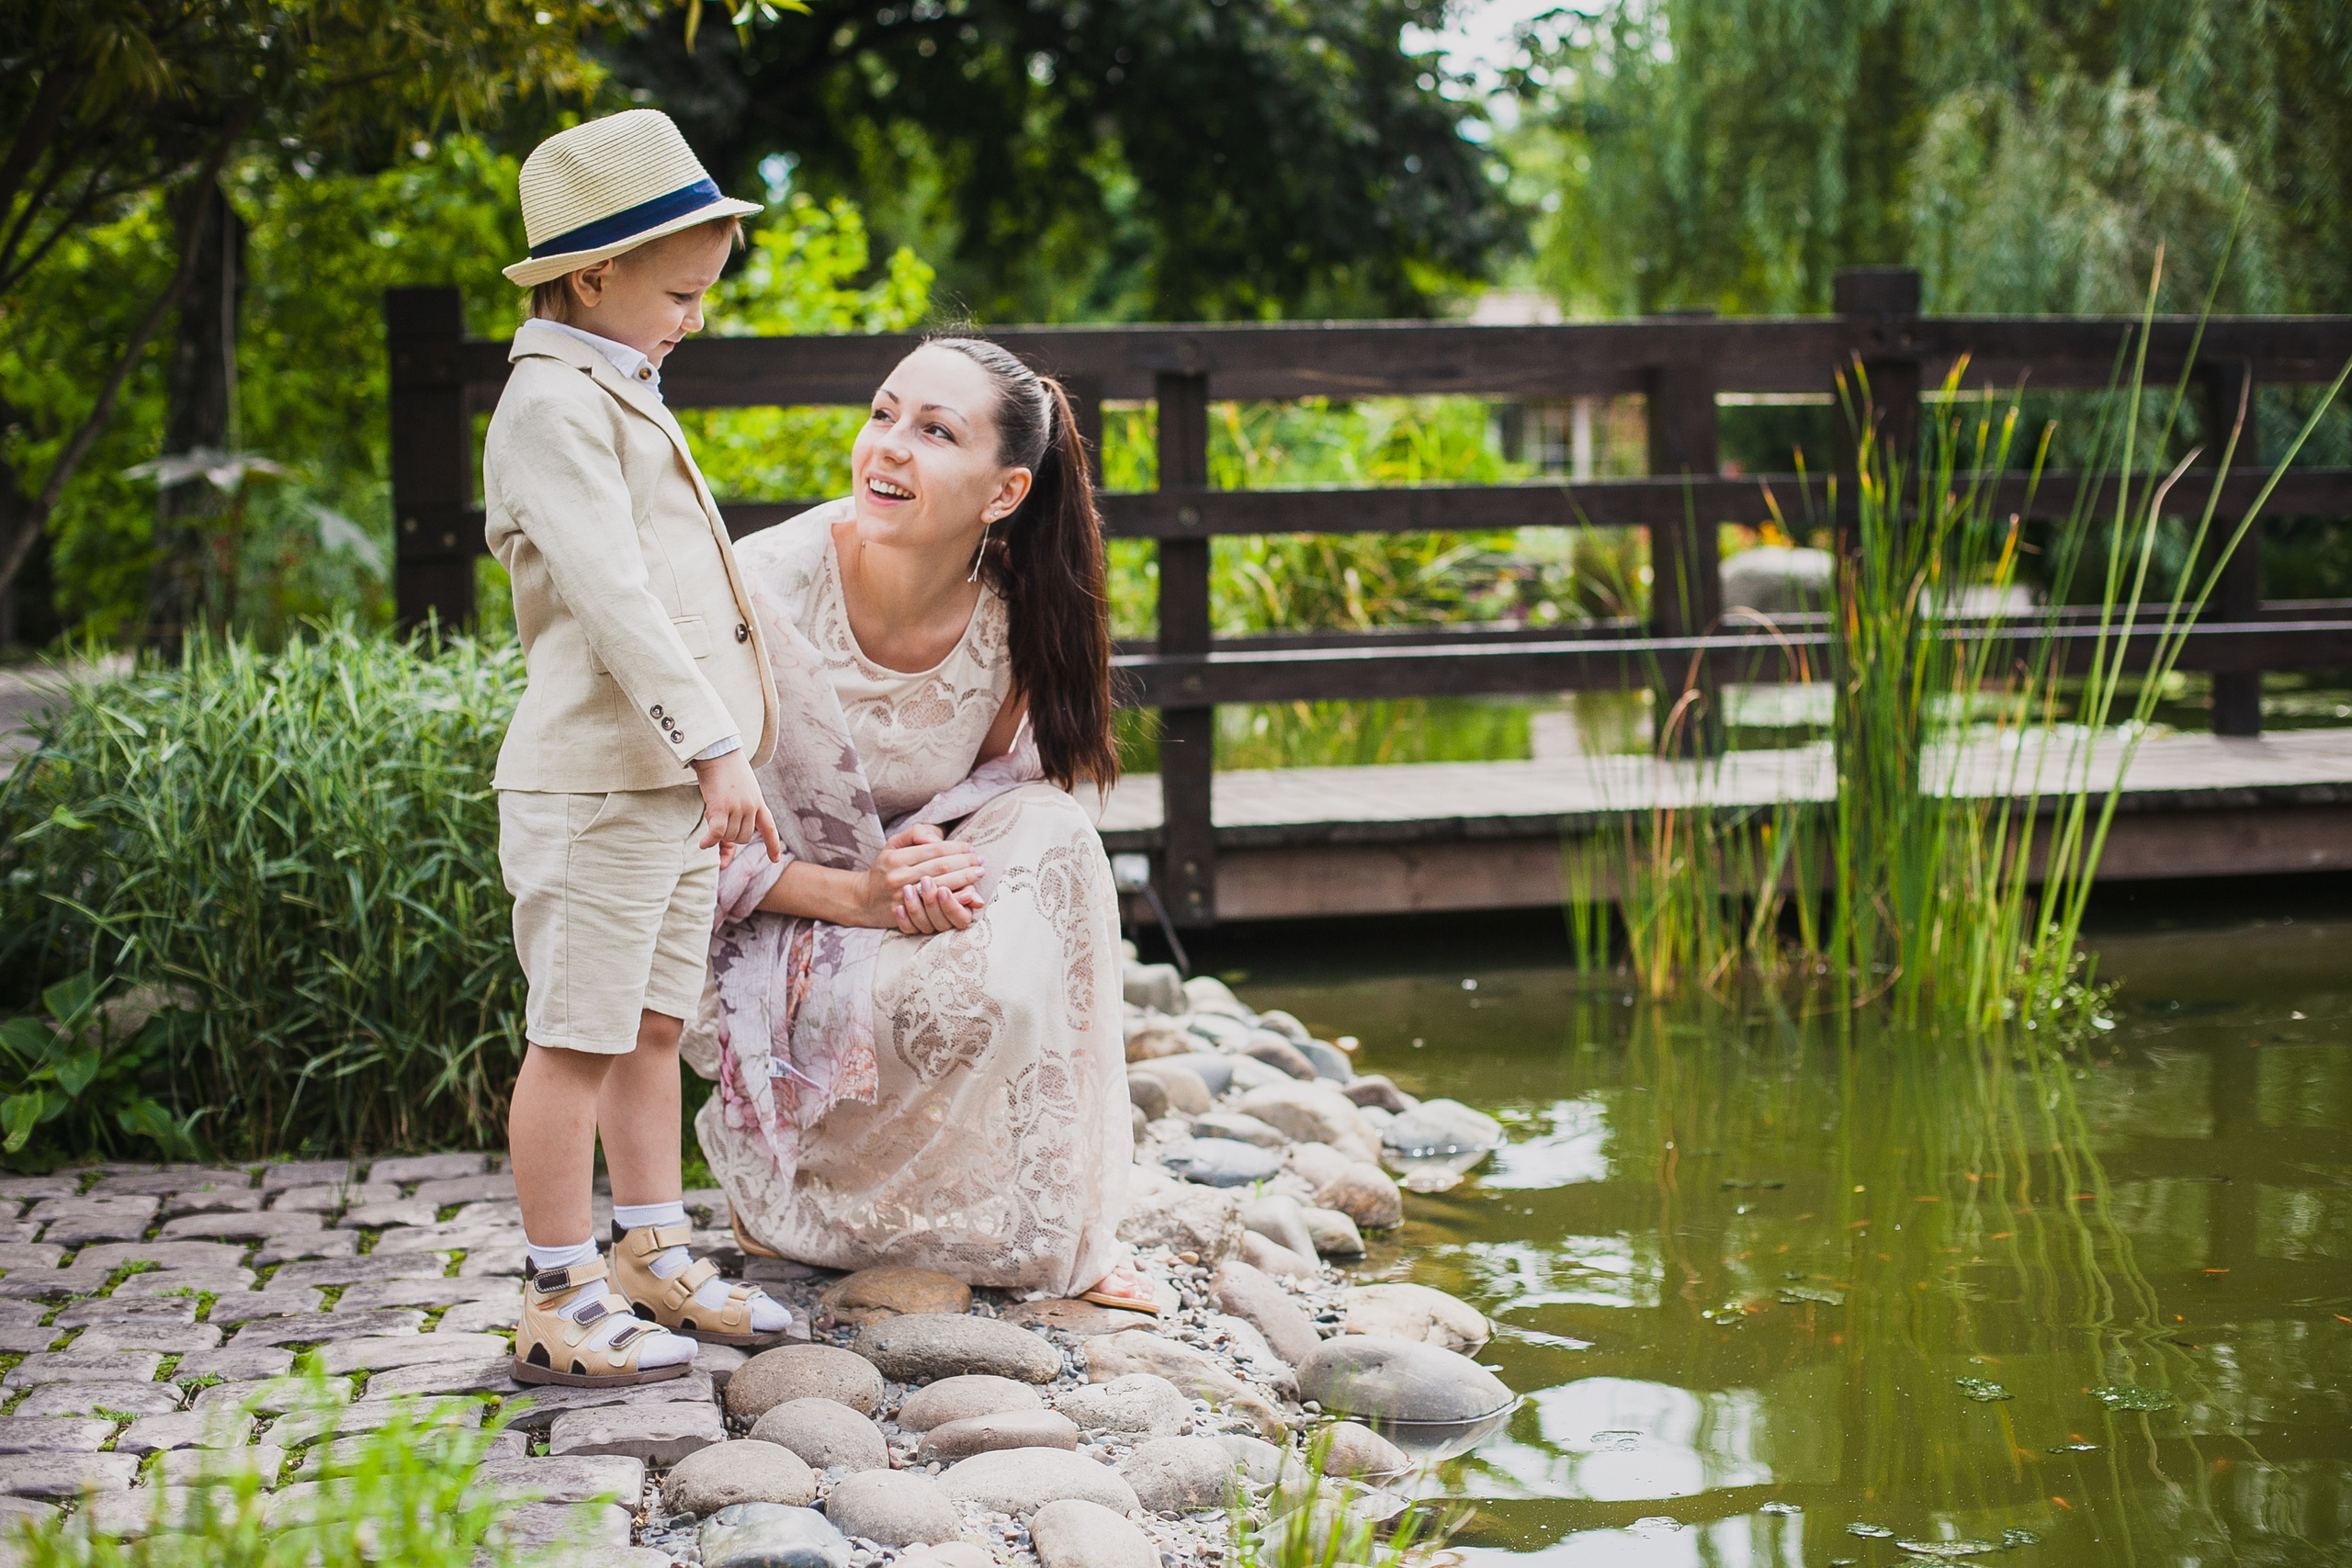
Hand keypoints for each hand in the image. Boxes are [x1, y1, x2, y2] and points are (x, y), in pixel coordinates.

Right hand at [691, 751, 782, 864]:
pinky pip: (717, 833)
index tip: (775, 859)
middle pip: (743, 838)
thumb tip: (731, 828)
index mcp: (758, 802)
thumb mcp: (742, 789)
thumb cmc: (727, 768)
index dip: (773, 845)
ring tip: (710, 813)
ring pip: (729, 836)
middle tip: (718, 821)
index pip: (769, 828)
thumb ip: (741, 807)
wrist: (718, 751)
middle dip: (730, 836)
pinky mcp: (720, 807)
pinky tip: (703, 844)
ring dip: (718, 833)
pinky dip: (709, 841)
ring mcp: (737, 807)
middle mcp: (751, 807)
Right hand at [862, 822, 984, 933]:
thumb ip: (915, 833)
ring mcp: (901, 898)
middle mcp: (898, 877)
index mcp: (897, 857)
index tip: (971, 848)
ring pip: (939, 886)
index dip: (957, 848)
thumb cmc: (885, 868)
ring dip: (963, 880)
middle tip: (980, 862)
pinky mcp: (905, 915)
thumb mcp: (893, 844)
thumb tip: (937, 839)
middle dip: (965, 863)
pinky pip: (934, 908)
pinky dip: (953, 901)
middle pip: (940, 868)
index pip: (935, 850)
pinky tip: (967, 895)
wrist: (862, 899)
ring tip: (978, 874)